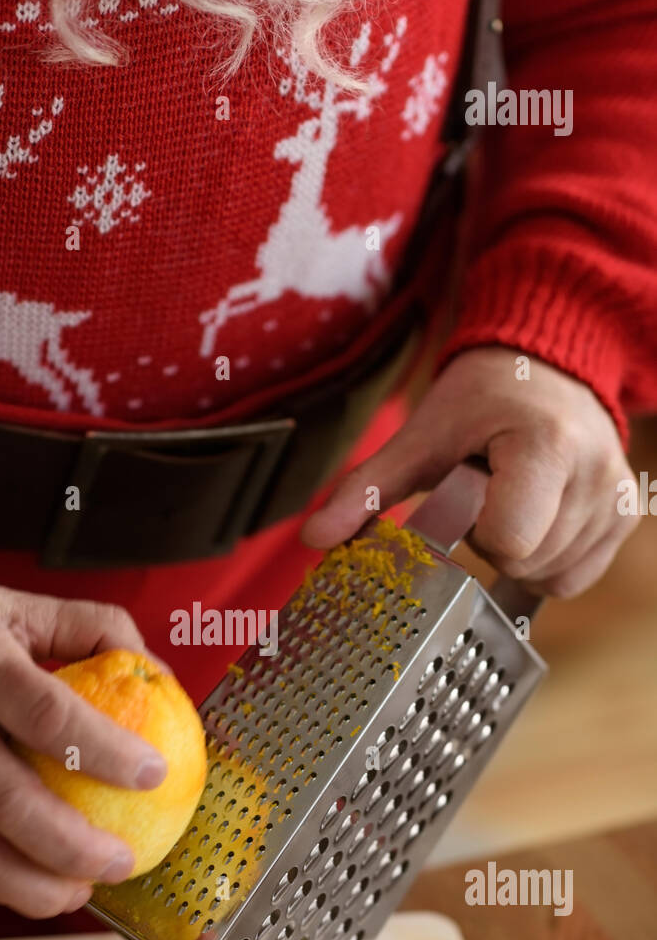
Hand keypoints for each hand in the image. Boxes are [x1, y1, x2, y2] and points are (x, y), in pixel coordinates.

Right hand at [0, 572, 168, 916]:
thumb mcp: (20, 605)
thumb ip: (91, 628)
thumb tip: (156, 671)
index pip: (45, 714)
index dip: (102, 748)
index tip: (154, 771)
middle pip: (9, 799)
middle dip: (73, 843)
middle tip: (125, 859)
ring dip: (37, 884)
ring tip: (88, 891)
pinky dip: (4, 888)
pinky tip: (50, 893)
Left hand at [302, 348, 639, 596]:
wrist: (548, 363)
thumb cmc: (481, 399)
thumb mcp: (420, 437)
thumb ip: (368, 489)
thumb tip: (314, 537)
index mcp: (546, 446)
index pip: (509, 541)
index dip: (477, 530)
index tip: (470, 492)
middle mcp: (594, 473)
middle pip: (527, 562)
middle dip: (494, 541)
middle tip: (487, 493)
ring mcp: (616, 496)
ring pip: (553, 577)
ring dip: (521, 551)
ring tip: (512, 498)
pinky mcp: (626, 514)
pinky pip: (576, 577)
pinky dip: (548, 560)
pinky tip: (536, 518)